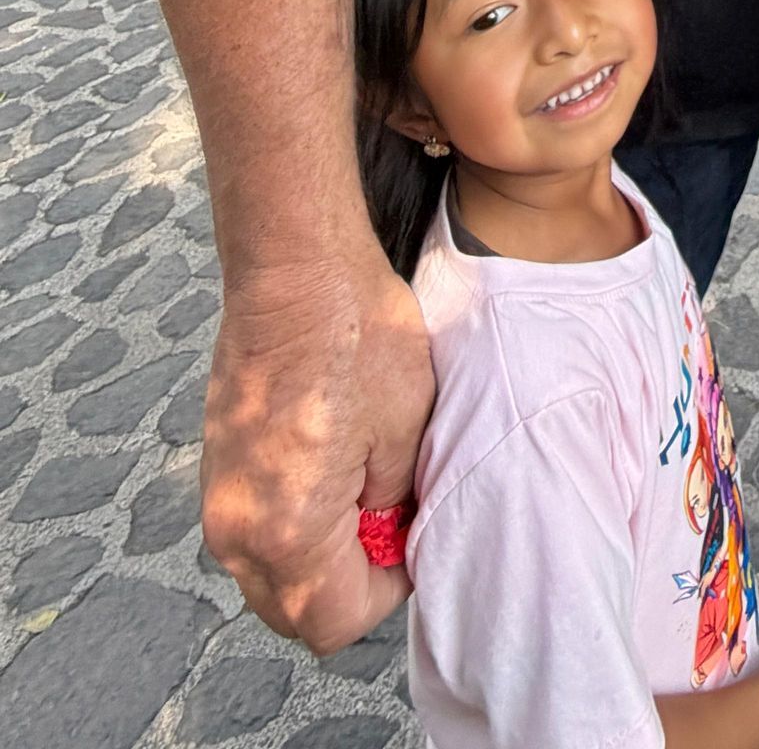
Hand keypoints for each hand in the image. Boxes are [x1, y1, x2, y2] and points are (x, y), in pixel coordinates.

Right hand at [200, 245, 434, 653]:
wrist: (295, 271)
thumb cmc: (357, 337)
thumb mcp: (406, 429)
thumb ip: (392, 505)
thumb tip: (386, 531)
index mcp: (288, 532)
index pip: (332, 622)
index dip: (384, 593)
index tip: (409, 542)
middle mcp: (238, 528)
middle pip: (291, 611)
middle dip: (346, 586)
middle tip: (387, 521)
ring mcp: (218, 497)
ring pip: (268, 572)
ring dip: (316, 556)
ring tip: (361, 488)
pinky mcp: (215, 464)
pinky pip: (253, 527)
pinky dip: (289, 522)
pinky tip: (328, 465)